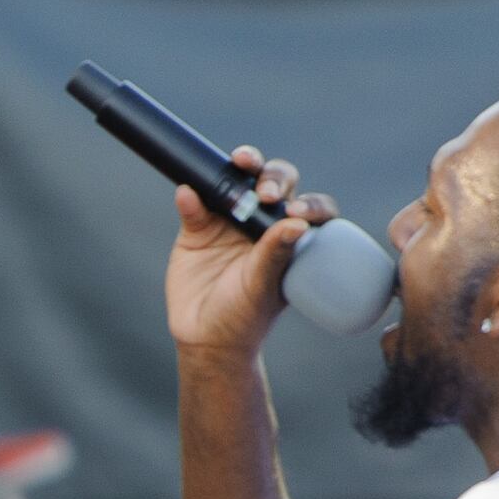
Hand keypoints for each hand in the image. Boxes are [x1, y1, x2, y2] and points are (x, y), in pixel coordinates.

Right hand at [165, 148, 339, 360]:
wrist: (203, 337)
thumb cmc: (243, 318)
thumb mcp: (261, 288)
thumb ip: (275, 254)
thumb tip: (297, 222)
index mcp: (290, 241)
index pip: (309, 209)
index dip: (308, 202)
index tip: (294, 212)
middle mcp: (263, 224)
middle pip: (275, 183)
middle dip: (273, 176)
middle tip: (265, 192)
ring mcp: (229, 221)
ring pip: (238, 181)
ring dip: (242, 166)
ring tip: (240, 162)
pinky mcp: (197, 225)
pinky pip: (195, 201)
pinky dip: (192, 194)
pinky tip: (189, 192)